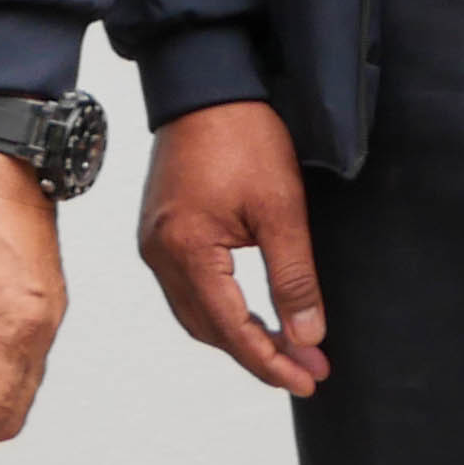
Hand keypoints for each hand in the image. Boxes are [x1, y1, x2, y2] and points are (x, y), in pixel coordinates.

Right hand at [134, 99, 327, 395]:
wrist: (205, 86)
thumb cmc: (242, 136)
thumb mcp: (281, 209)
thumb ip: (293, 277)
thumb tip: (308, 334)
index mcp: (187, 251)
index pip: (231, 329)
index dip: (271, 361)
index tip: (309, 378)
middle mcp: (160, 254)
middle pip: (208, 331)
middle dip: (258, 354)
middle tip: (306, 366)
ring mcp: (154, 243)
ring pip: (195, 314)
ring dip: (238, 335)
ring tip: (286, 345)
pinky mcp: (159, 231)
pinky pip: (186, 289)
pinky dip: (219, 309)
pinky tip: (250, 311)